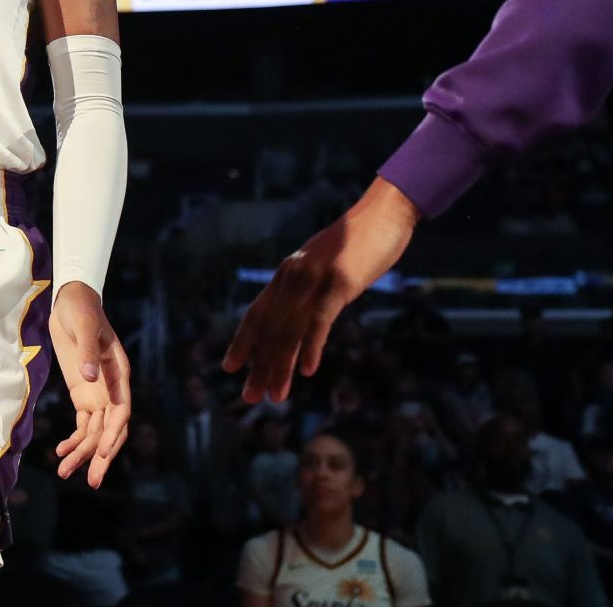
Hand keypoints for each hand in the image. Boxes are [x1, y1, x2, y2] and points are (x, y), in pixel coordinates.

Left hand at [50, 280, 131, 488]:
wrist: (71, 301)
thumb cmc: (82, 311)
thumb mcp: (84, 326)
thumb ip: (86, 352)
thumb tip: (88, 378)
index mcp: (119, 374)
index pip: (121, 411)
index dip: (113, 434)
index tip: (101, 453)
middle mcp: (112, 388)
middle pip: (111, 429)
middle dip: (101, 456)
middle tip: (92, 482)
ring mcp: (97, 393)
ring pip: (95, 431)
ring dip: (83, 453)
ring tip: (65, 472)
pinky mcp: (83, 395)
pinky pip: (82, 423)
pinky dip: (74, 439)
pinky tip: (61, 452)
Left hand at [223, 178, 419, 403]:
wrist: (383, 214)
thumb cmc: (357, 243)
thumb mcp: (324, 267)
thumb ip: (310, 290)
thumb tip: (302, 318)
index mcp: (287, 274)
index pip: (257, 313)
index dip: (242, 342)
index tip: (229, 367)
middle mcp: (294, 276)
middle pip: (270, 329)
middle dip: (259, 365)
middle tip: (249, 397)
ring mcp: (315, 278)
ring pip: (290, 329)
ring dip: (281, 365)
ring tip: (275, 395)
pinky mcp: (339, 281)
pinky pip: (319, 319)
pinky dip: (311, 346)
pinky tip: (307, 370)